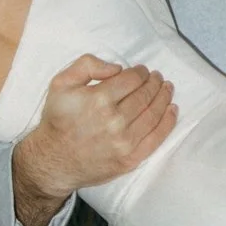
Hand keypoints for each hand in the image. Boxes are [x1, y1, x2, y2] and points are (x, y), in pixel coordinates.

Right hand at [12, 54, 176, 223]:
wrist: (53, 160)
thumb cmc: (58, 120)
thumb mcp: (61, 84)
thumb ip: (87, 65)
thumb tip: (117, 68)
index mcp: (99, 99)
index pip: (132, 79)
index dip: (140, 72)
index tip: (142, 71)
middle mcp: (114, 120)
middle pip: (145, 95)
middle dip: (154, 83)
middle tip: (157, 78)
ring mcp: (124, 142)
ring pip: (153, 114)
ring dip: (164, 98)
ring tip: (167, 89)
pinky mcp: (130, 159)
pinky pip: (156, 138)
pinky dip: (168, 122)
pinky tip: (172, 110)